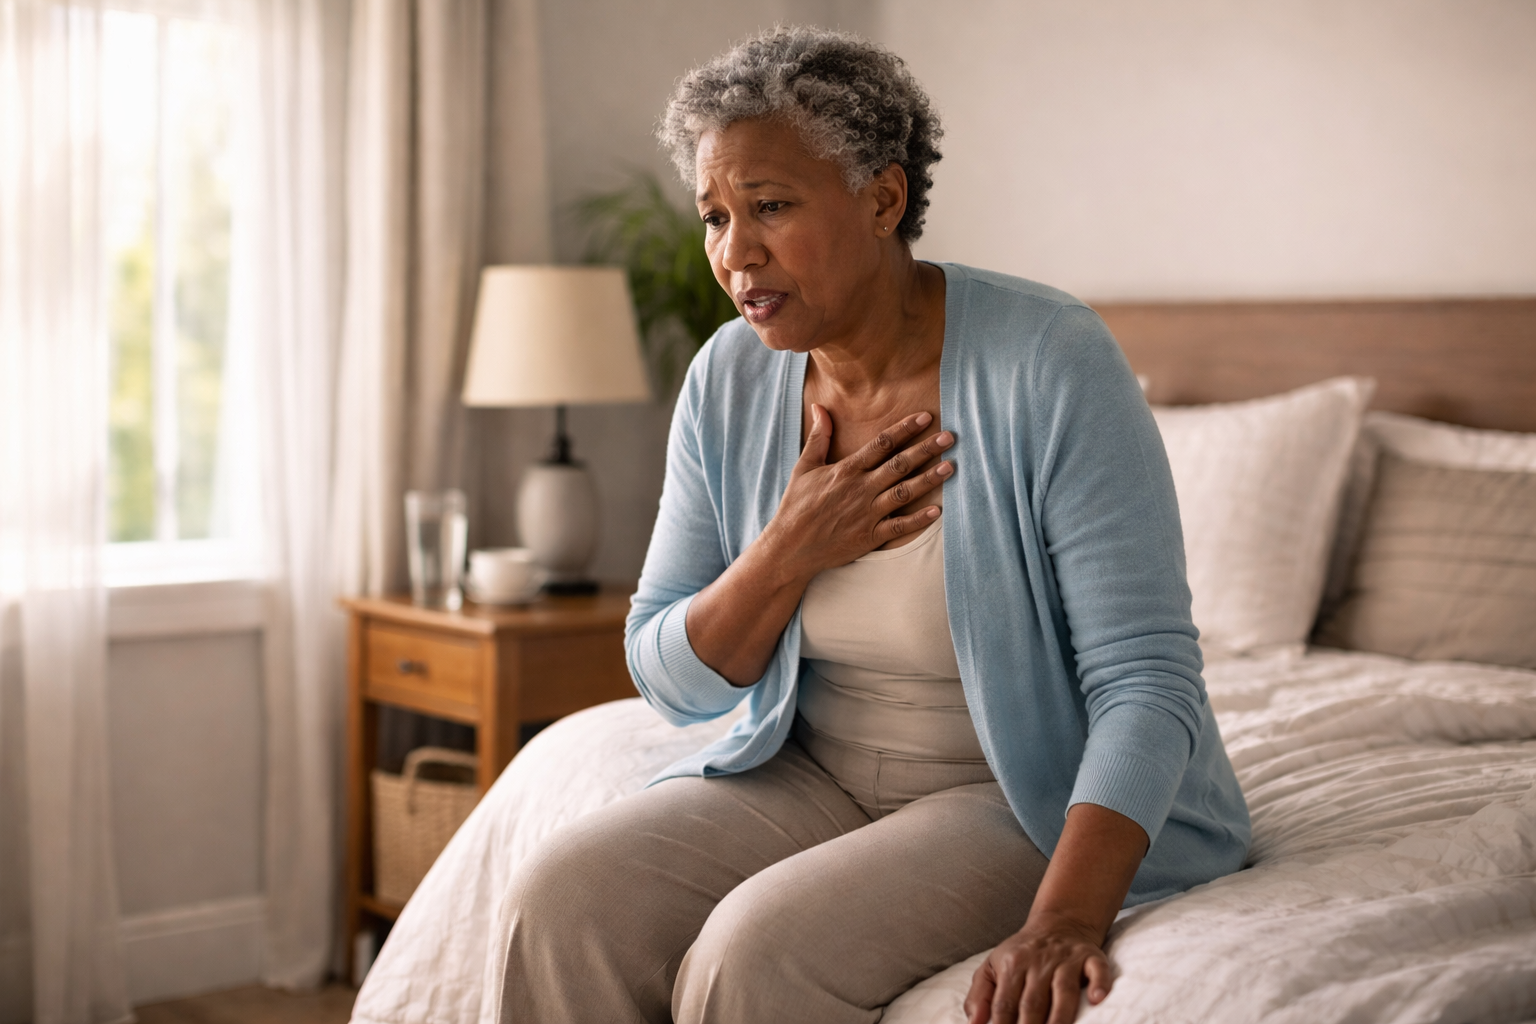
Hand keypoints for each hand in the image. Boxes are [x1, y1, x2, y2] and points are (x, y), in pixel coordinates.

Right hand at [764, 405, 953, 579]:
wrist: (790, 548)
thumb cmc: (796, 506)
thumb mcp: (804, 467)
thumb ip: (819, 437)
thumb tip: (819, 406)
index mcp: (847, 470)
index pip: (881, 444)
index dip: (904, 429)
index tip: (925, 417)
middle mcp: (860, 489)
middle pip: (899, 465)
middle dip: (926, 449)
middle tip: (949, 437)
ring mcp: (867, 514)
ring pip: (904, 493)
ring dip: (929, 480)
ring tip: (950, 467)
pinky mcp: (869, 537)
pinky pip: (899, 527)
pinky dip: (918, 520)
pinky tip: (938, 510)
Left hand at [964, 917, 1112, 1023]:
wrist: (1057, 923)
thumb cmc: (1021, 954)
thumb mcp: (992, 967)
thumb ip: (979, 996)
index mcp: (1011, 966)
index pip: (1004, 1004)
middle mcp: (1038, 962)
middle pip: (1033, 1003)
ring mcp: (1066, 960)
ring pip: (1063, 991)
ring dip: (1060, 1018)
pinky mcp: (1091, 957)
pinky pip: (1097, 970)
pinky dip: (1099, 984)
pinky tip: (1096, 999)